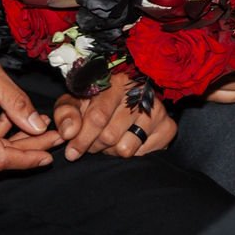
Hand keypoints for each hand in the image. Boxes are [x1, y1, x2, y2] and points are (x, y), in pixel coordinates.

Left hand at [53, 73, 176, 159]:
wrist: (131, 105)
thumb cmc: (97, 103)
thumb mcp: (77, 103)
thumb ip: (66, 114)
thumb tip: (67, 133)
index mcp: (115, 81)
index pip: (97, 117)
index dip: (81, 138)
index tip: (71, 153)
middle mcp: (139, 91)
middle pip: (109, 135)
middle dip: (94, 146)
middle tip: (92, 144)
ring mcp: (157, 109)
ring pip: (124, 148)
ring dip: (111, 151)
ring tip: (110, 139)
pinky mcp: (168, 127)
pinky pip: (141, 154)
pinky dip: (131, 153)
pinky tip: (128, 140)